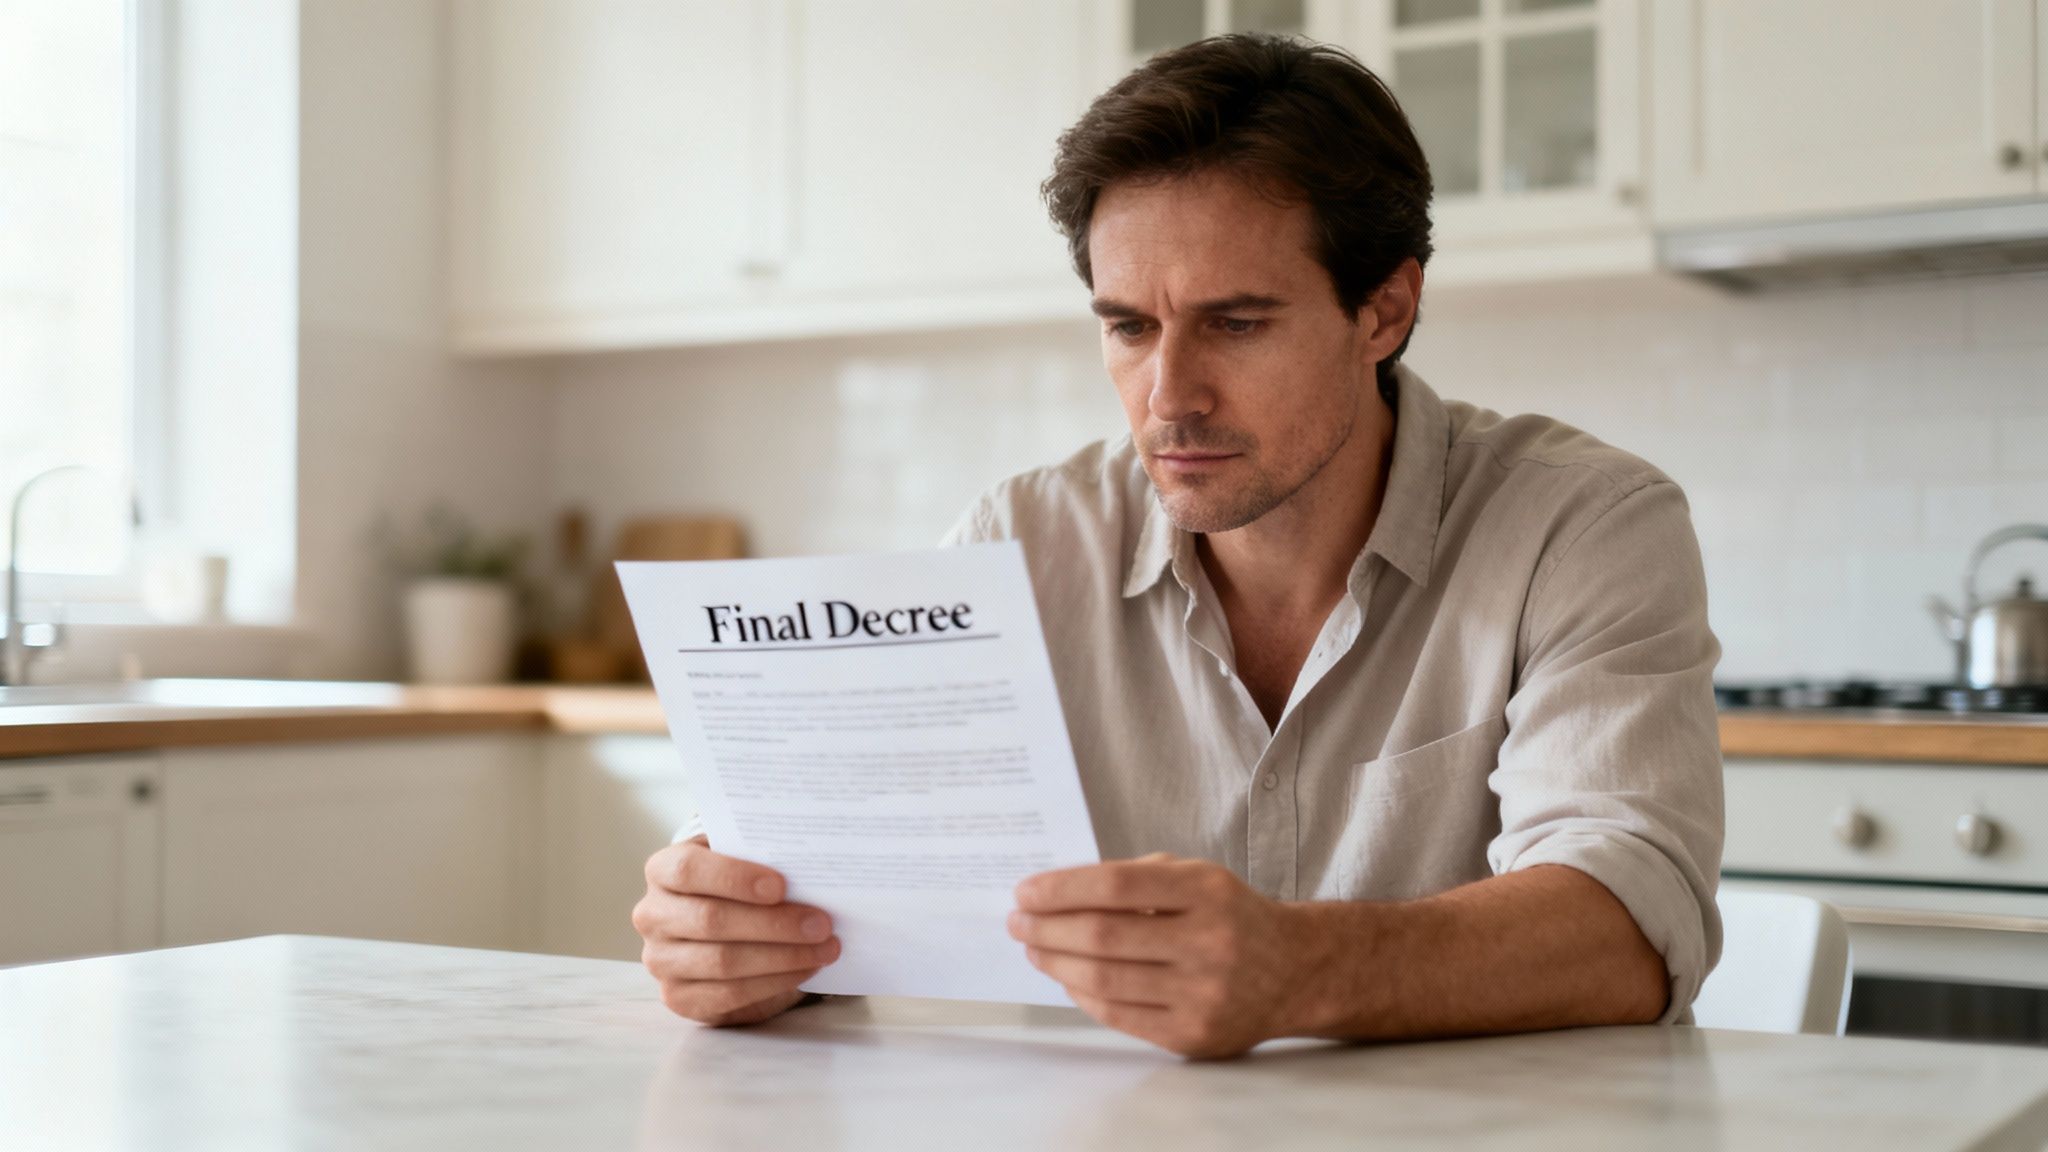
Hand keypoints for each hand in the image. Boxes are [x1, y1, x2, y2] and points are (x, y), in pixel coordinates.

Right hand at [634, 835, 840, 1025]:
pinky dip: (774, 982)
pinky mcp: (679, 997)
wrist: (713, 924)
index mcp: (661, 869)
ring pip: (723, 962)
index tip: (781, 885)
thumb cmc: (734, 882)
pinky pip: (729, 994)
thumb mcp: (738, 859)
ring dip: (783, 957)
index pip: (688, 870)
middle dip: (774, 923)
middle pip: (711, 920)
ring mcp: (660, 961)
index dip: (734, 877)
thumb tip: (807, 866)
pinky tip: (806, 968)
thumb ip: (759, 854)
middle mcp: (652, 915)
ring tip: (825, 948)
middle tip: (822, 923)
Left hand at [1009, 853, 1308, 1058]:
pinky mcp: (1193, 1034)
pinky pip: (1119, 1015)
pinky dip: (1082, 995)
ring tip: (1034, 949)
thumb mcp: (1197, 877)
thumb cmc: (1230, 916)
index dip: (1061, 889)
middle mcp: (1209, 942)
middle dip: (1047, 928)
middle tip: (1018, 922)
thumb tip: (1058, 895)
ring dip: (1055, 963)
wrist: (1295, 971)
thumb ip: (1135, 879)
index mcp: (1207, 891)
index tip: (1025, 891)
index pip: (1115, 887)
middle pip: (1103, 936)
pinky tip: (1066, 978)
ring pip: (1104, 979)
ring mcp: (1203, 994)